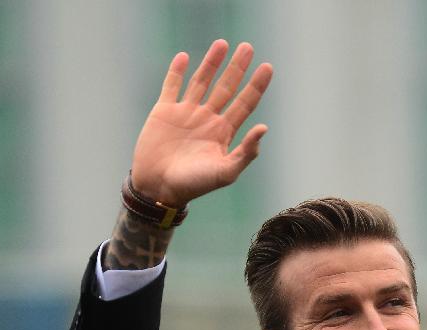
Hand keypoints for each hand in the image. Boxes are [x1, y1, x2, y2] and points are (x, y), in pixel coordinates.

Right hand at [130, 40, 272, 207]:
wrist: (159, 189)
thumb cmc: (194, 185)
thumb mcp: (225, 172)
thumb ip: (246, 152)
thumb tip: (264, 128)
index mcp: (224, 132)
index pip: (245, 103)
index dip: (256, 86)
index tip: (268, 67)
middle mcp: (207, 119)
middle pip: (226, 87)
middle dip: (237, 68)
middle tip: (248, 47)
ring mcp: (186, 114)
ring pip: (201, 81)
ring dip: (211, 63)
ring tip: (222, 44)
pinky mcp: (164, 112)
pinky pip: (172, 86)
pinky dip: (176, 71)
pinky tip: (184, 57)